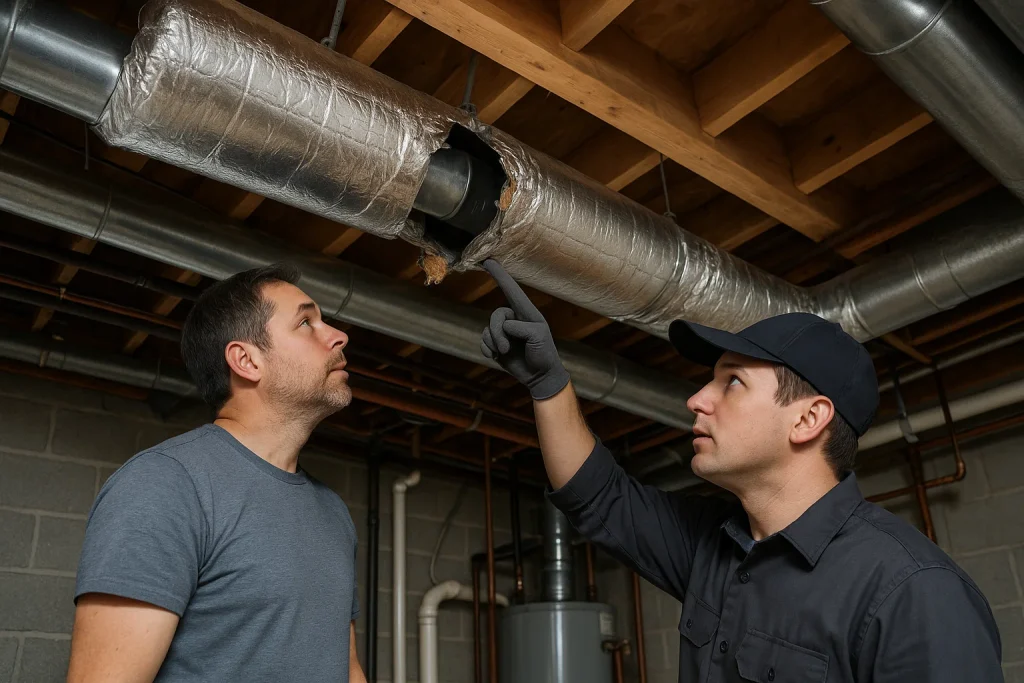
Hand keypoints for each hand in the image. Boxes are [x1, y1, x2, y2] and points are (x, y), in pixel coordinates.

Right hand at [480, 259, 569, 400]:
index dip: (500, 275)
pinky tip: (497, 357)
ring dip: (494, 343)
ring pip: (488, 329)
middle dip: (497, 332)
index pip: (512, 290)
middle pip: (496, 315)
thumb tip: (504, 326)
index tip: (488, 261)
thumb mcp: (538, 336)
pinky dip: (488, 350)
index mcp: (527, 312)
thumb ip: (520, 327)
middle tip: (505, 348)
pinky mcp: (497, 344)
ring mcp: (504, 332)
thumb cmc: (544, 354)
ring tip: (505, 353)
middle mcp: (514, 319)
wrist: (540, 376)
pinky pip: (483, 341)